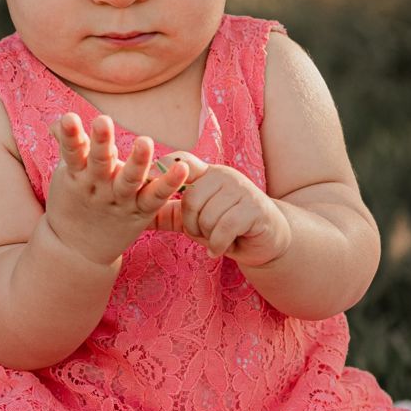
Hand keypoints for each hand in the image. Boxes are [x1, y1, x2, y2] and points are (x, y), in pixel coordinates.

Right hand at [45, 111, 190, 265]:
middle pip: (99, 163)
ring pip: (128, 180)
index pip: (72, 152)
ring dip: (137, 162)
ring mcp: (119, 200)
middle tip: (102, 120)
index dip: (70, 135)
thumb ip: (70, 145)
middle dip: (101, 142)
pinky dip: (168, 184)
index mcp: (77, 175)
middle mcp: (98, 187)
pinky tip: (181, 167)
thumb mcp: (67, 175)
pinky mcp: (140, 212)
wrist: (76, 250)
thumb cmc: (73, 202)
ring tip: (145, 141)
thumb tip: (62, 120)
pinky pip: (155, 197)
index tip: (68, 118)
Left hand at [154, 152, 293, 265]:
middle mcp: (224, 175)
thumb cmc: (228, 229)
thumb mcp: (199, 219)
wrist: (267, 241)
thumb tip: (143, 214)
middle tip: (203, 234)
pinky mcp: (255, 207)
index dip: (164, 168)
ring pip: (208, 217)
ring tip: (218, 239)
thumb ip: (176, 213)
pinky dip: (218, 245)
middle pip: (191, 199)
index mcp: (208, 174)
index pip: (183, 161)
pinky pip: (224, 229)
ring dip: (208, 237)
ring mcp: (242, 189)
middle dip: (192, 225)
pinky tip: (220, 249)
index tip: (149, 180)